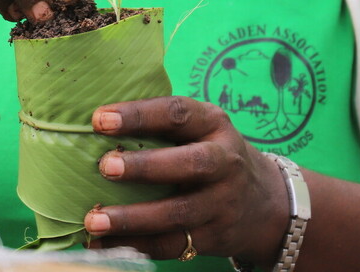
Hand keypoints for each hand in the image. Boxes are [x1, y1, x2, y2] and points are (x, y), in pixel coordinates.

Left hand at [84, 96, 289, 263]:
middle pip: (190, 164)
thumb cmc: (209, 151)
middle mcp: (224, 162)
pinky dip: (136, 246)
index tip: (100, 119)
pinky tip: (105, 245)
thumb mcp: (199, 126)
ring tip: (94, 220)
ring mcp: (222, 203)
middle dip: (145, 167)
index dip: (138, 115)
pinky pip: (173, 244)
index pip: (177, 114)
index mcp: (213, 124)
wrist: (264, 202)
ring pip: (179, 213)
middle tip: (105, 167)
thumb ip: (160, 122)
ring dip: (133, 219)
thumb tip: (96, 121)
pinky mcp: (215, 237)